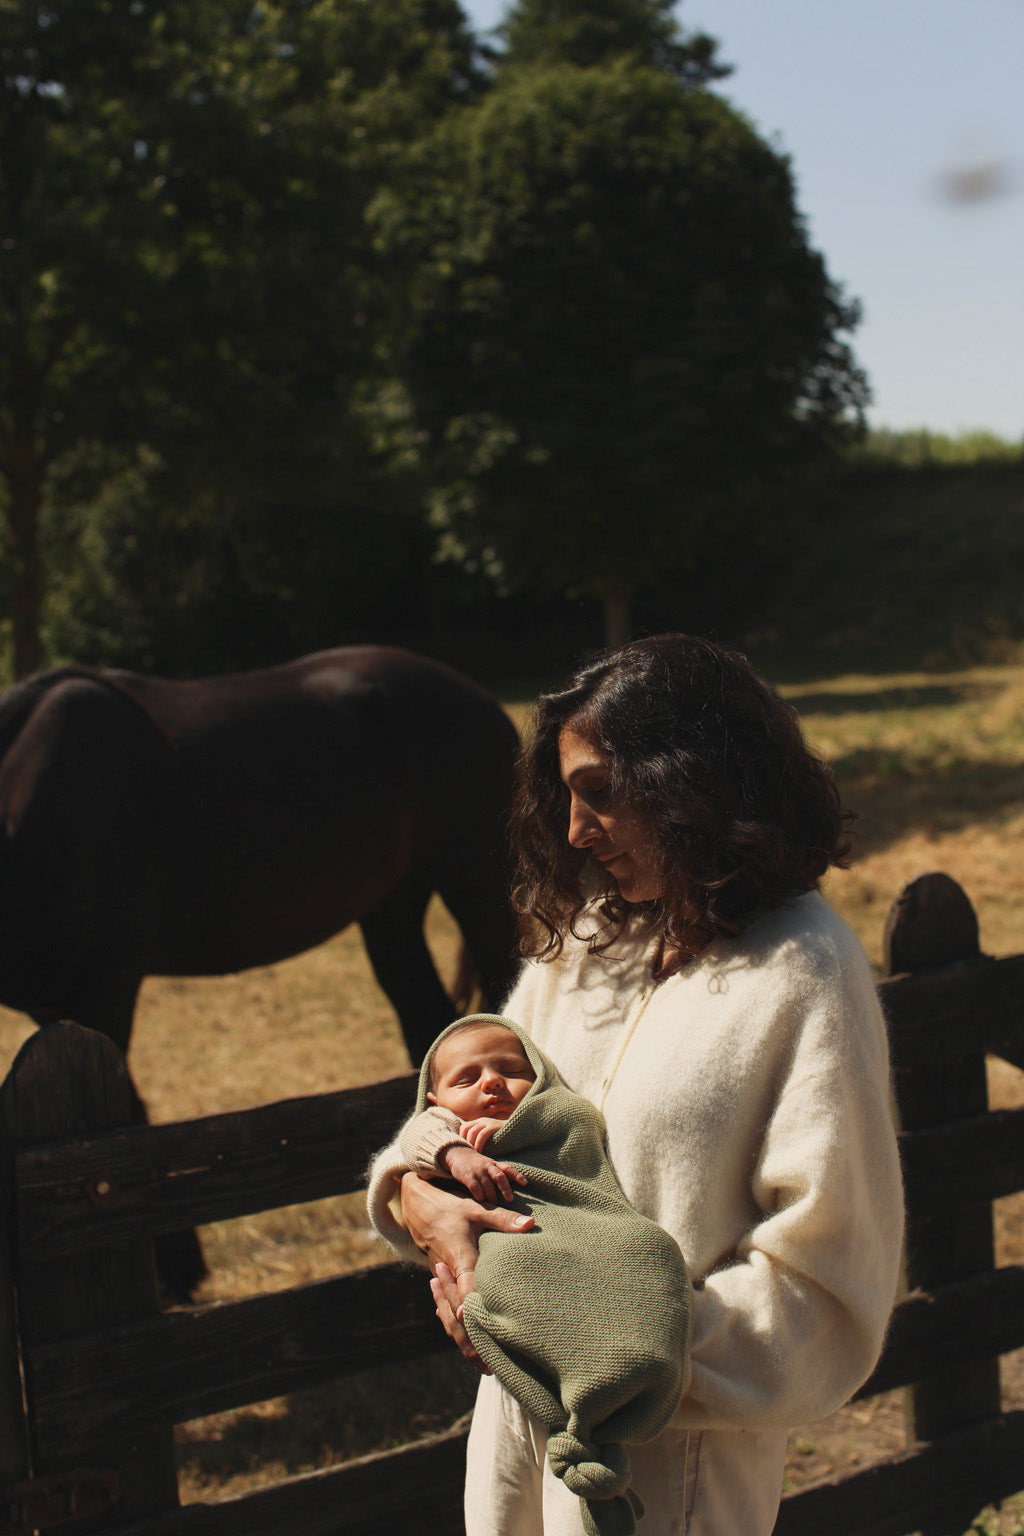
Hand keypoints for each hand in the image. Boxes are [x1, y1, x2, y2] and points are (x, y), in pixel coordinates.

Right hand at [400, 1172, 533, 1369]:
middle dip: (470, 1337)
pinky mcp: (442, 1282)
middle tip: (489, 1364)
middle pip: (456, 1312)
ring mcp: (443, 1279)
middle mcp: (449, 1273)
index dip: (474, 1313)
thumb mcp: (477, 1210)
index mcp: (460, 1258)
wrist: (418, 1207)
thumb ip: (503, 1220)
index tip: (486, 1334)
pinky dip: (455, 1327)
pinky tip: (470, 1342)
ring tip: (483, 1364)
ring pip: (449, 1315)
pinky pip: (446, 1309)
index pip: (466, 1290)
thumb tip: (530, 1224)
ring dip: (463, 1337)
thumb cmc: (452, 1208)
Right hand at [443, 1144, 526, 1203]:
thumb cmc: (478, 1165)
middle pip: (499, 1176)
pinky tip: (480, 1201)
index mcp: (495, 1164)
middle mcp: (488, 1166)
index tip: (524, 1183)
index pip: (508, 1168)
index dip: (517, 1175)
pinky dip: (479, 1196)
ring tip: (494, 1205)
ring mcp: (478, 1171)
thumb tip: (514, 1190)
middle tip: (510, 1199)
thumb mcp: (490, 1166)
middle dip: (506, 1188)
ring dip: (492, 1196)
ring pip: (488, 1185)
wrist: (458, 1154)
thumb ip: (500, 1175)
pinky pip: (475, 1188)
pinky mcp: (468, 1176)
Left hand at [459, 1116, 505, 1150]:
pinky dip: (478, 1144)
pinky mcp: (494, 1126)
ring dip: (470, 1144)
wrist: (519, 1130)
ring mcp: (488, 1122)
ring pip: (472, 1131)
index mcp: (479, 1122)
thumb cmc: (503, 1138)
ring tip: (472, 1153)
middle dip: (464, 1141)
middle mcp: (482, 1120)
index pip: (464, 1127)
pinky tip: (479, 1151)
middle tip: (466, 1152)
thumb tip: (470, 1150)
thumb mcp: (490, 1136)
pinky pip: (482, 1135)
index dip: (461, 1137)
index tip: (463, 1148)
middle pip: (466, 1128)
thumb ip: (480, 1139)